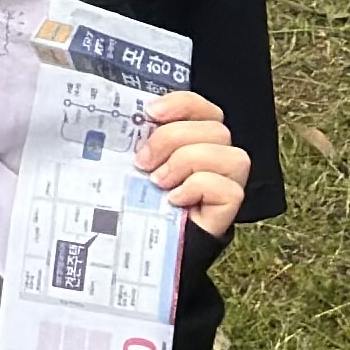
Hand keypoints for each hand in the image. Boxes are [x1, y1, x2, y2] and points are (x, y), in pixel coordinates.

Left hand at [140, 86, 251, 238]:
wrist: (145, 245)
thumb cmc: (138, 199)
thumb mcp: (131, 163)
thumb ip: (136, 139)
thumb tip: (119, 113)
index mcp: (193, 136)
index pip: (202, 107)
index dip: (181, 104)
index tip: (150, 113)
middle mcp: (217, 154)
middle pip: (215, 128)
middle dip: (172, 139)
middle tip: (142, 162)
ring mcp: (228, 180)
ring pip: (228, 154)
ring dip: (185, 163)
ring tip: (157, 182)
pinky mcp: (231, 205)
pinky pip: (226, 187)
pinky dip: (196, 188)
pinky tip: (174, 200)